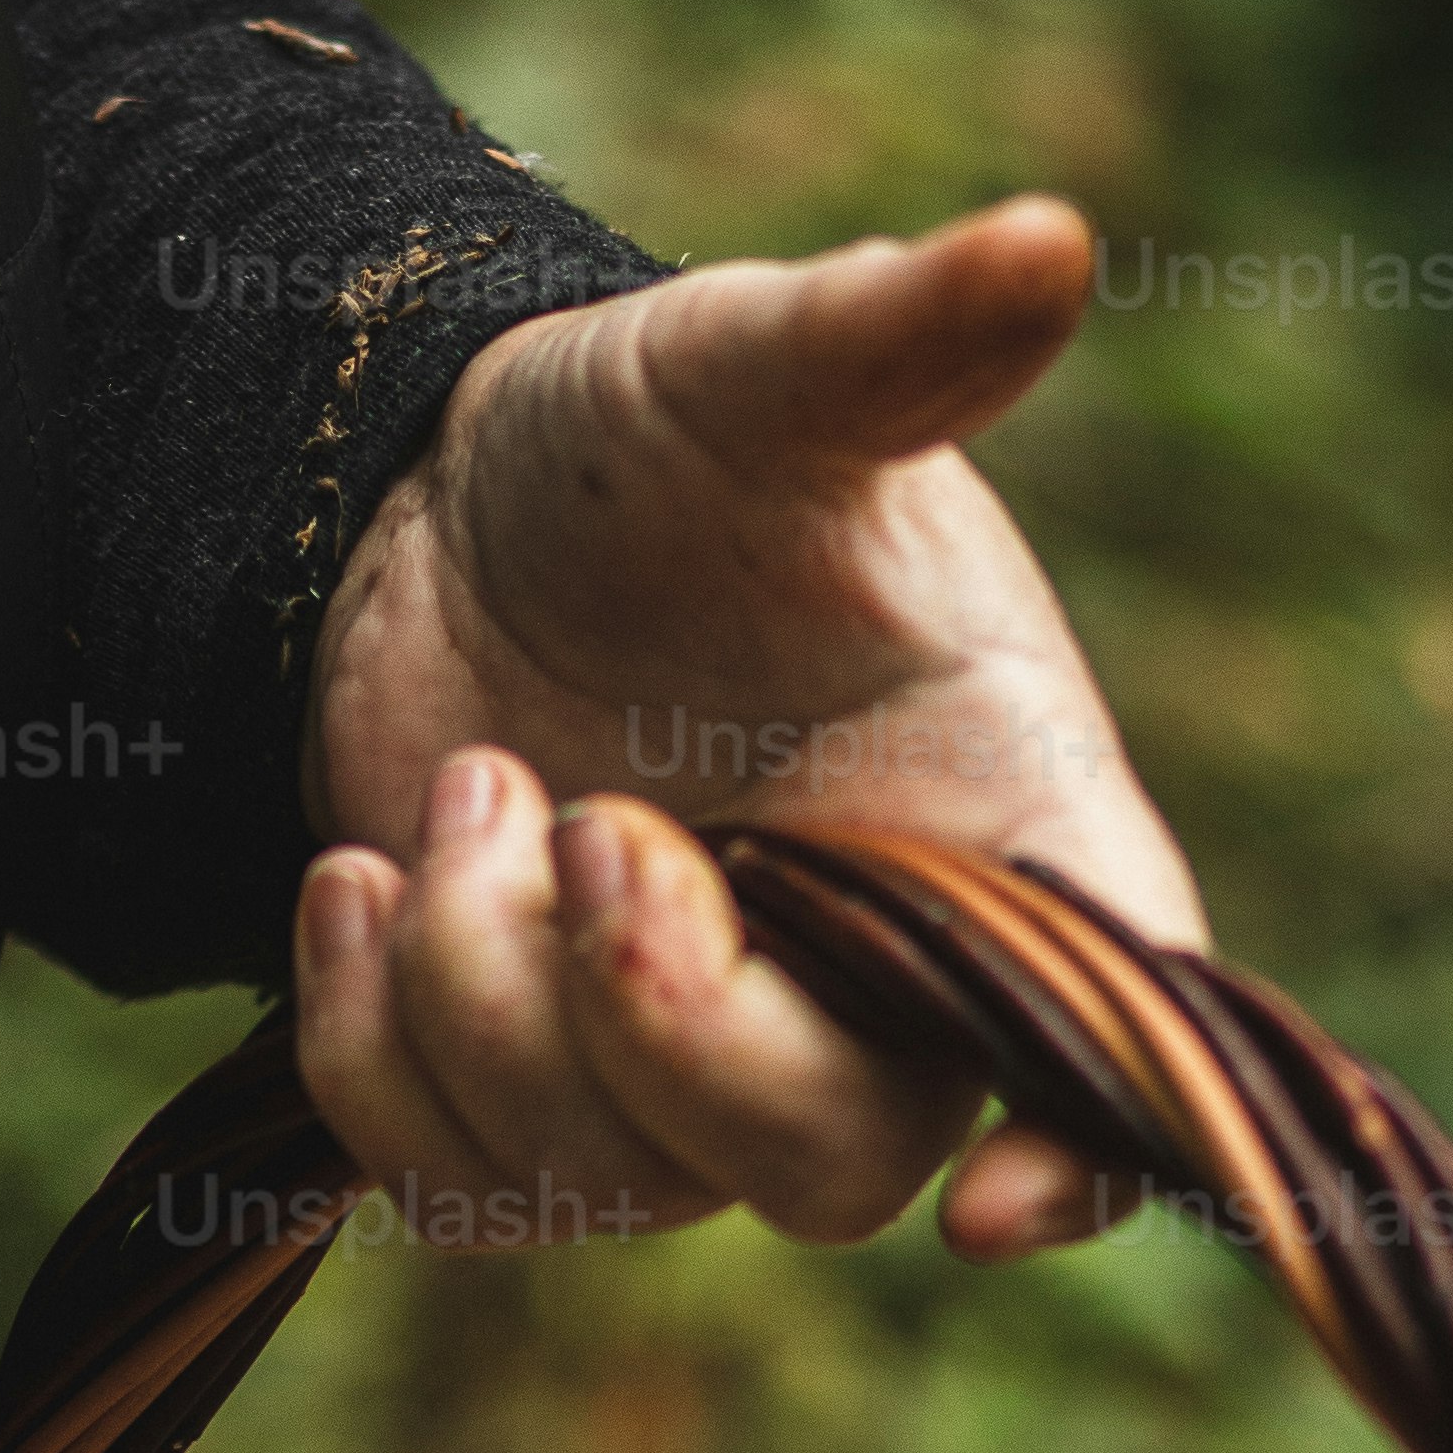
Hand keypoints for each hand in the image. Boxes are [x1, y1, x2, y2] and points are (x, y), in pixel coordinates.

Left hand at [295, 192, 1204, 1255]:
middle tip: (587, 825)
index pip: (1101, 1028)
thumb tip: (1046, 244)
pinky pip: (454, 1183)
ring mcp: (686, 1067)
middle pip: (823, 1158)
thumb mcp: (753, 372)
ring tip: (464, 790)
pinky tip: (351, 884)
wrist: (439, 504)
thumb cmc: (648, 444)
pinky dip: (374, 1050)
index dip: (1084, 1147)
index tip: (994, 1209)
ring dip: (489, 995)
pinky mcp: (521, 1098)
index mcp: (993, 818)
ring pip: (615, 1176)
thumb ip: (893, 339)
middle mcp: (863, 981)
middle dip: (672, 1024)